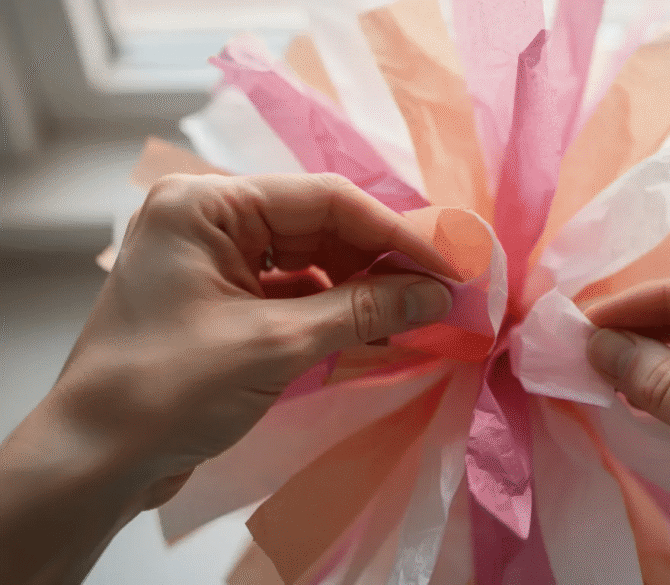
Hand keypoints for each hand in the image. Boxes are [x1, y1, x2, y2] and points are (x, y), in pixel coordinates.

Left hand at [0, 173, 452, 583]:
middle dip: (382, 262)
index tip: (452, 262)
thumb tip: (438, 294)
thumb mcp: (276, 345)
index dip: (397, 231)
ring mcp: (215, 261)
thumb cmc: (171, 390)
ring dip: (363, 290)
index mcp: (207, 205)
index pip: (324, 200)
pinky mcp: (223, 301)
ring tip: (418, 315)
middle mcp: (210, 221)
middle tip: (442, 291)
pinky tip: (376, 331)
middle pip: (320, 227)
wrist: (95, 461)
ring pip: (312, 261)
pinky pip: (294, 293)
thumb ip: (362, 311)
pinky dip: (335, 312)